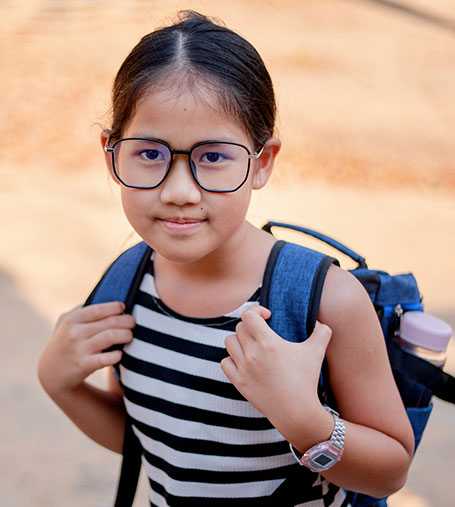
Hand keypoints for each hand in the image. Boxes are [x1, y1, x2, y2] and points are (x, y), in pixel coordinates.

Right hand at [38, 302, 135, 396]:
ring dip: (126, 335)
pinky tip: (120, 354)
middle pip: (110, 322)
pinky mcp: (84, 365)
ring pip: (111, 336)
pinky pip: (107, 358)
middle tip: (133, 323)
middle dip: (127, 321)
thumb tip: (101, 297)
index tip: (123, 308)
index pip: (98, 310)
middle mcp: (74, 333)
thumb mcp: (64, 323)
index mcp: (72, 320)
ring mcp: (79, 349)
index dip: (114, 307)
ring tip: (130, 336)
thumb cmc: (64, 343)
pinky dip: (117, 355)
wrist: (51, 373)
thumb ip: (80, 309)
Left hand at [221, 306, 331, 439]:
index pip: (249, 315)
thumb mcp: (316, 352)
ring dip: (239, 340)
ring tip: (252, 345)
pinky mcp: (239, 382)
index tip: (267, 316)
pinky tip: (244, 361)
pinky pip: (225, 362)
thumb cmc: (306, 381)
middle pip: (240, 327)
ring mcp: (243, 369)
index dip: (256, 310)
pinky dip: (232, 359)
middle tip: (262, 332)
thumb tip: (320, 321)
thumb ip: (322, 332)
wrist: (296, 412)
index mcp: (269, 343)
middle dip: (251, 326)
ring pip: (229, 342)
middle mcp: (252, 354)